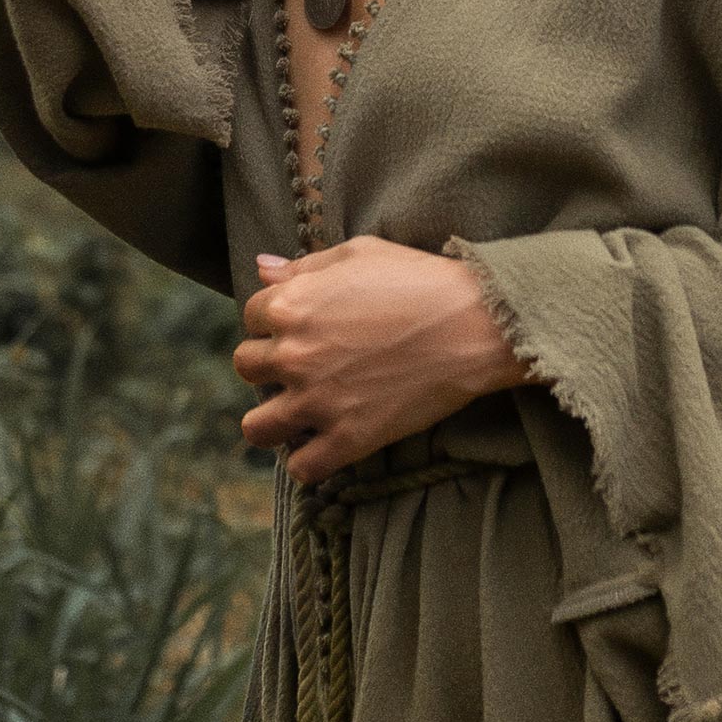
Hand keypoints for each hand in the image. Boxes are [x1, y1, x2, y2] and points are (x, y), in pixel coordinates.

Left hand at [234, 234, 531, 486]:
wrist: (475, 325)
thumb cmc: (420, 280)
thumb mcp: (359, 254)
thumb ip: (304, 265)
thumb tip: (261, 268)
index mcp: (291, 305)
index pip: (251, 317)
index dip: (274, 320)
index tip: (302, 327)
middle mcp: (293, 354)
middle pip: (246, 368)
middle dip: (269, 365)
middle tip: (303, 366)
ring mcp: (318, 401)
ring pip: (257, 428)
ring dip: (273, 420)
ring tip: (298, 414)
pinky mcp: (349, 439)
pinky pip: (301, 467)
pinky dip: (308, 460)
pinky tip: (325, 445)